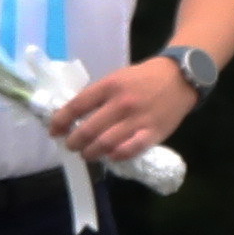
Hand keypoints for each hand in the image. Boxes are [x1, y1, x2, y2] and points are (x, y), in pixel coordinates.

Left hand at [51, 57, 199, 158]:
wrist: (179, 78)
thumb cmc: (144, 78)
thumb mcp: (117, 78)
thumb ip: (98, 96)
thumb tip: (75, 116)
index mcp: (109, 86)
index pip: (76, 106)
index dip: (60, 121)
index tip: (54, 130)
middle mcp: (121, 104)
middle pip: (88, 130)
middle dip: (74, 142)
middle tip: (71, 146)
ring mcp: (138, 120)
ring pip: (105, 144)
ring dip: (91, 153)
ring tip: (87, 154)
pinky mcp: (153, 133)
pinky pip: (130, 150)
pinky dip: (116, 156)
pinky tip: (110, 156)